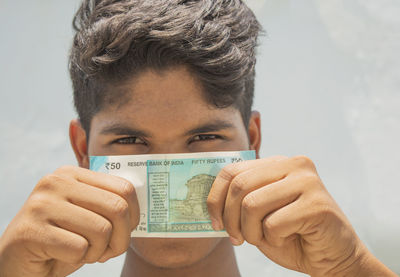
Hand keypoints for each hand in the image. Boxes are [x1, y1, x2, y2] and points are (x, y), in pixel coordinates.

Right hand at [0, 166, 139, 276]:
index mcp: (72, 173)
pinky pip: (79, 248)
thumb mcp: (87, 214)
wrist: (20, 262)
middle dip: (122, 238)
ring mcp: (42, 204)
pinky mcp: (32, 230)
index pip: (124, 188)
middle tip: (110, 250)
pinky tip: (64, 256)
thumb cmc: (62, 239)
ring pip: (102, 230)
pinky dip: (80, 259)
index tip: (126, 230)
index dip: (134, 215)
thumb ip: (108, 202)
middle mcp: (56, 182)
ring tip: (83, 252)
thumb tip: (145, 203)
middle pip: (117, 208)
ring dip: (99, 251)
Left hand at [207, 156, 394, 275]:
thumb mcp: (259, 213)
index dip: (215, 198)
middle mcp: (293, 164)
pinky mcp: (318, 204)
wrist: (333, 258)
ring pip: (252, 204)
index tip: (215, 222)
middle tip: (237, 238)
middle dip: (230, 219)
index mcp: (276, 163)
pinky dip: (273, 239)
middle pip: (239, 186)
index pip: (231, 170)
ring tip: (264, 238)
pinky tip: (288, 238)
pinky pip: (274, 223)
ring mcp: (308, 181)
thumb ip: (240, 200)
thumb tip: (208, 202)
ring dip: (251, 231)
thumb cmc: (291, 235)